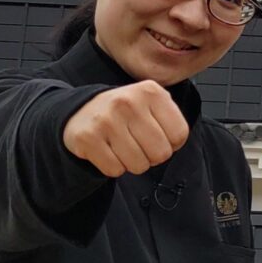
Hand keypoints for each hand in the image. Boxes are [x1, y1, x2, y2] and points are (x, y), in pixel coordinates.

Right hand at [63, 81, 190, 177]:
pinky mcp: (88, 138)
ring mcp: (106, 120)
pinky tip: (108, 151)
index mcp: (150, 92)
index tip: (159, 137)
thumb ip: (171, 118)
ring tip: (124, 147)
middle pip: (161, 153)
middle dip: (153, 157)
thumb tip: (177, 142)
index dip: (172, 144)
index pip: (179, 134)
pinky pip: (115, 170)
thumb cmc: (125, 111)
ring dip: (134, 163)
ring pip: (139, 165)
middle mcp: (128, 102)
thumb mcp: (152, 102)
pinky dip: (114, 167)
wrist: (82, 110)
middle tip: (140, 146)